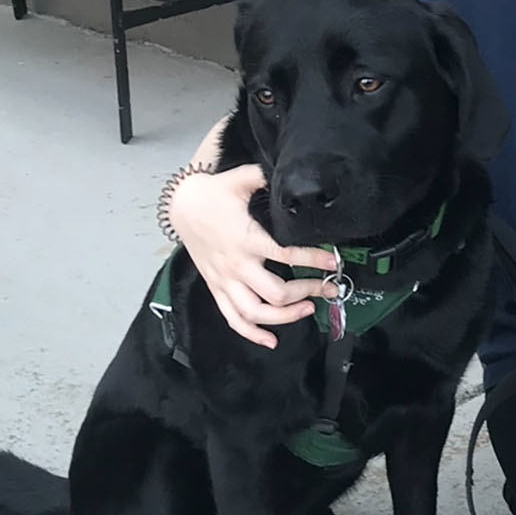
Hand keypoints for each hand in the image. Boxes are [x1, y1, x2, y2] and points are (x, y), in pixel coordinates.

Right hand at [167, 164, 335, 348]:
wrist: (182, 206)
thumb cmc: (215, 193)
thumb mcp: (241, 178)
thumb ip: (265, 177)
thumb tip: (291, 173)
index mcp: (247, 239)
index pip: (286, 254)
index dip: (313, 260)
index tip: (333, 261)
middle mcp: (236, 265)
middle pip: (276, 293)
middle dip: (307, 292)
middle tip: (328, 287)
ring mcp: (224, 280)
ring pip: (255, 313)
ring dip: (285, 318)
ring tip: (309, 309)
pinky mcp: (216, 288)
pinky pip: (233, 318)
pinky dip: (251, 334)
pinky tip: (271, 341)